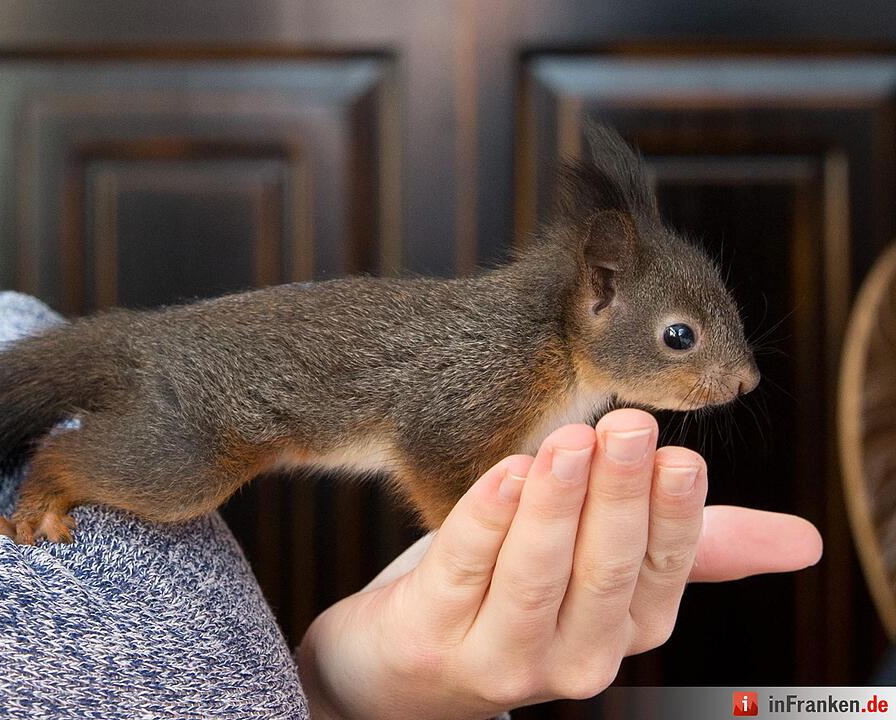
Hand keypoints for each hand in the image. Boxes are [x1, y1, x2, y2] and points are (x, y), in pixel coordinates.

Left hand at [297, 409, 821, 718]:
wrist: (412, 661)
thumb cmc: (523, 596)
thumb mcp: (609, 572)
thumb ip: (693, 547)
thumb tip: (805, 543)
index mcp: (624, 631)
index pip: (662, 573)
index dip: (672, 515)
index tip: (679, 456)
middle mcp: (572, 657)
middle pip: (603, 573)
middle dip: (618, 497)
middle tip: (629, 425)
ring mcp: (498, 654)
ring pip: (534, 576)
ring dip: (555, 505)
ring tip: (569, 441)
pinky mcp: (429, 636)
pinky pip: (460, 571)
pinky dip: (484, 519)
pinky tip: (503, 471)